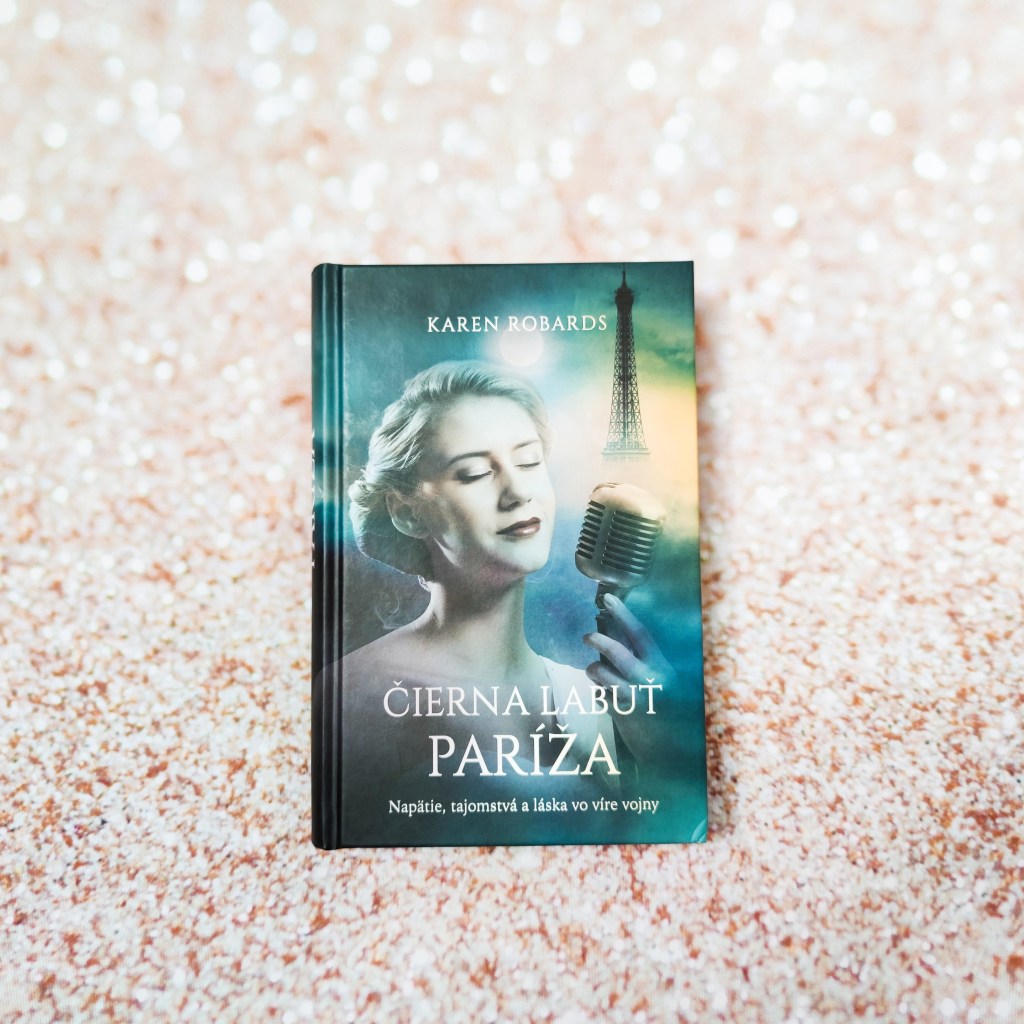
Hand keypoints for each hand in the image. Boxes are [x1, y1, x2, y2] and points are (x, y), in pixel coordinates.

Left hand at [582, 593, 676, 764]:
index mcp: (661, 666)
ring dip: (593, 670)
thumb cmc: (664, 708)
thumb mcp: (661, 680)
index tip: (607, 598)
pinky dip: (598, 693)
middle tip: (586, 636)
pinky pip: (598, 694)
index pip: (640, 633)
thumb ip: (642, 659)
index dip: (623, 613)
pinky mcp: (621, 713)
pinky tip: (609, 699)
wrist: (669, 750)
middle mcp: (650, 679)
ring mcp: (634, 697)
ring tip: (598, 674)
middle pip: (617, 651)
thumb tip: (613, 631)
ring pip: (600, 672)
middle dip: (598, 639)